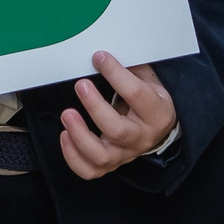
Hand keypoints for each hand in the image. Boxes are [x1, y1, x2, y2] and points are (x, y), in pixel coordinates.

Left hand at [58, 52, 177, 179]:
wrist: (158, 129)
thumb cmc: (150, 100)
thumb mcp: (149, 80)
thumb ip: (131, 67)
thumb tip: (104, 52)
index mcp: (156, 113)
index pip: (136, 94)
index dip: (116, 74)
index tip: (99, 58)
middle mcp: (141, 137)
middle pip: (117, 130)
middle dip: (95, 107)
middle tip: (81, 85)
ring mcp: (124, 154)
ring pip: (101, 156)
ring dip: (79, 136)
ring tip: (67, 114)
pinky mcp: (109, 164)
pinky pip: (89, 170)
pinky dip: (73, 157)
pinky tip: (65, 135)